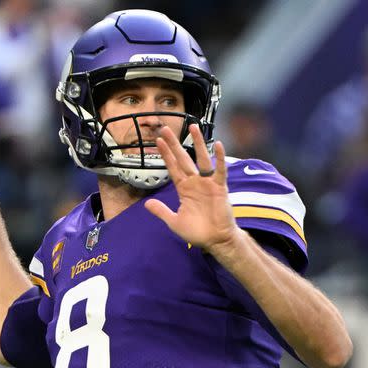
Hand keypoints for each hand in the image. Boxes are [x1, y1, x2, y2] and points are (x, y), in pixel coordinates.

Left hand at [144, 124, 240, 252]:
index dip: (165, 155)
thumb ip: (162, 211)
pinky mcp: (220, 187)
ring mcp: (208, 183)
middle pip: (183, 159)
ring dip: (197, 143)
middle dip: (174, 144)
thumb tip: (147, 204)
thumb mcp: (174, 222)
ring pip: (201, 159)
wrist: (215, 240)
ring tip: (193, 127)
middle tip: (166, 128)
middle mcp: (195, 182)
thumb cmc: (197, 232)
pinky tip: (217, 144)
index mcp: (184, 189)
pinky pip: (220, 170)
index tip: (157, 141)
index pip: (173, 168)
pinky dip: (219, 158)